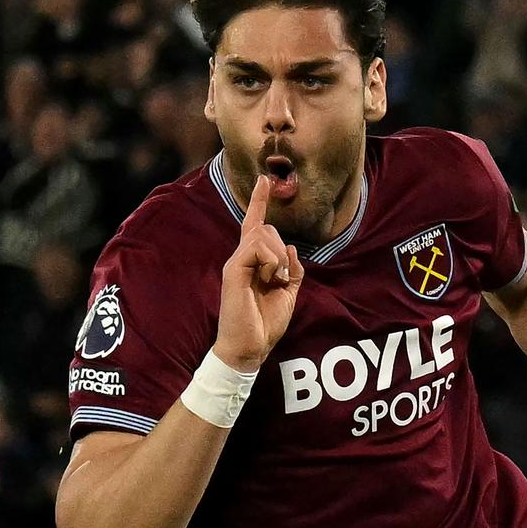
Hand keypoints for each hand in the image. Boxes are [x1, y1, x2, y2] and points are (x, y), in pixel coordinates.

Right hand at [214, 175, 304, 372]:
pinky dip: (271, 260)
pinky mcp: (233, 270)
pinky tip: (270, 278)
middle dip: (281, 248)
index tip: (265, 180)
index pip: (256, 225)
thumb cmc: (265, 324)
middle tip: (282, 278)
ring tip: (275, 280)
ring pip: (262, 234)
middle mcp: (242, 259)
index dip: (260, 202)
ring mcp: (236, 263)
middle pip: (266, 228)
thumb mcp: (289, 295)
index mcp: (254, 263)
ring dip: (278, 257)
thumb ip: (293, 271)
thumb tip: (290, 249)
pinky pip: (256, 246)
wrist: (249, 347)